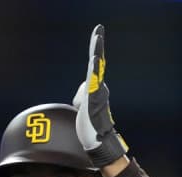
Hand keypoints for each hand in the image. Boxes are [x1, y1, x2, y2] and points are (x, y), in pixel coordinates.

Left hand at [72, 24, 127, 167]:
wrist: (97, 142)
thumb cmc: (90, 127)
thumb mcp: (82, 106)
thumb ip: (82, 94)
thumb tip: (83, 87)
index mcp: (94, 89)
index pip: (93, 66)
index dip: (95, 50)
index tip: (97, 34)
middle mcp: (98, 88)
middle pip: (95, 64)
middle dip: (96, 45)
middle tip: (99, 28)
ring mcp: (97, 92)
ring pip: (93, 72)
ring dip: (95, 57)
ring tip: (97, 40)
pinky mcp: (94, 99)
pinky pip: (94, 81)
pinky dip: (95, 69)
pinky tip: (95, 59)